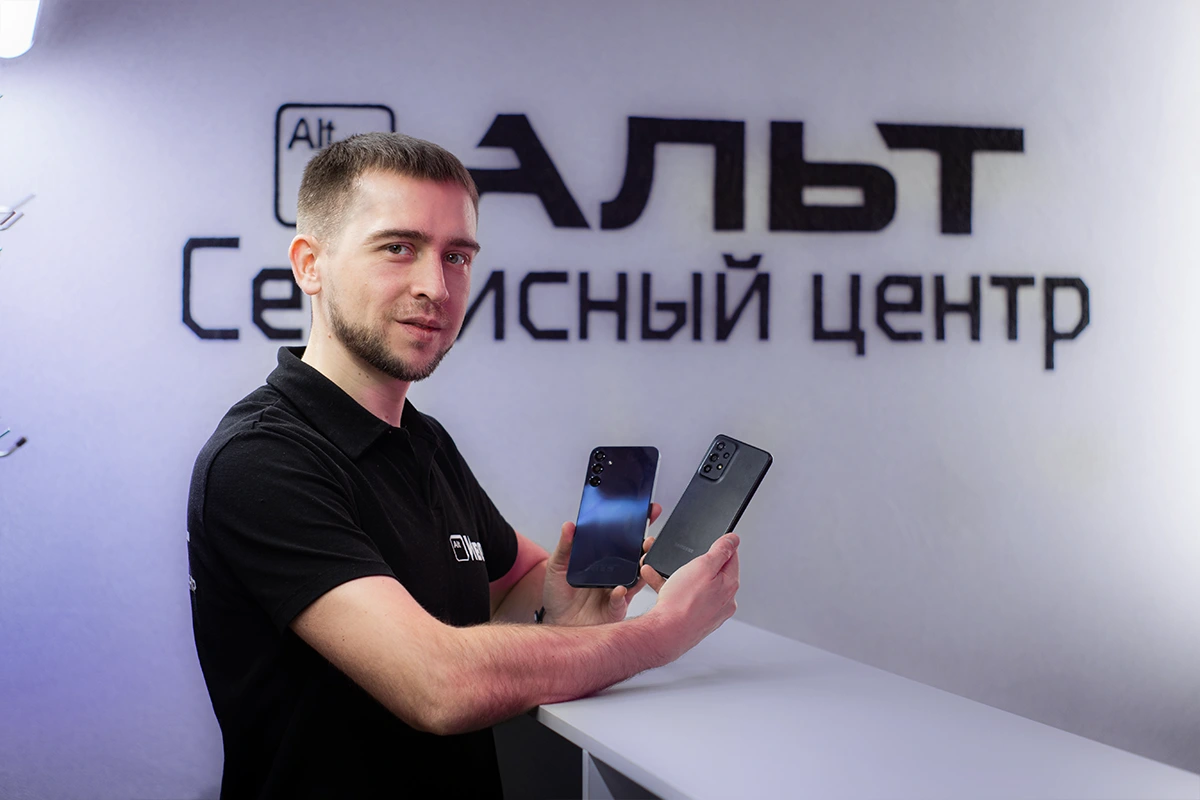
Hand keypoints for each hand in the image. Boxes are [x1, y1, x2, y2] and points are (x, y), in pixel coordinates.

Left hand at [542, 503, 661, 625]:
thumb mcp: (557, 566)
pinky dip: (621, 593)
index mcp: (602, 559)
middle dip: (646, 545)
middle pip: (636, 556)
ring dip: (642, 567)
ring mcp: (617, 588)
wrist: (557, 622)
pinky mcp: (616, 607)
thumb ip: (564, 547)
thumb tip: (569, 526)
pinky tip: (618, 589)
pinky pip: (623, 599)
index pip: (622, 539)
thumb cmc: (559, 596)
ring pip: (637, 576)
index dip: (635, 526)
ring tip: (643, 559)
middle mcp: (613, 572)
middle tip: (648, 538)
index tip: (646, 512)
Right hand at [642, 532, 739, 662]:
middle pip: (712, 571)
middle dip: (692, 562)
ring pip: (694, 585)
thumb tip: (733, 539)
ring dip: (677, 575)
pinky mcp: (695, 619)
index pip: (731, 557)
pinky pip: (685, 598)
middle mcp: (724, 600)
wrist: (665, 634)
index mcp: (730, 585)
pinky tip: (657, 584)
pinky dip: (672, 589)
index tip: (707, 541)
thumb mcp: (703, 566)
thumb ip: (720, 550)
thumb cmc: (683, 603)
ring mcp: (709, 611)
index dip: (719, 545)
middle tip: (679, 559)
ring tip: (658, 570)